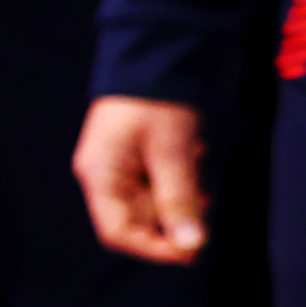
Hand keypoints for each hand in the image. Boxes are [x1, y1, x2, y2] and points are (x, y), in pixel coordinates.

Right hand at [75, 95, 208, 262]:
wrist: (151, 56)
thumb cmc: (155, 103)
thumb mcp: (172, 153)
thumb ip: (179, 199)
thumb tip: (192, 244)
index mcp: (100, 176)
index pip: (118, 233)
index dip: (154, 249)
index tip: (193, 249)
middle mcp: (101, 176)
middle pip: (136, 220)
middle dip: (174, 217)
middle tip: (205, 199)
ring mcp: (114, 166)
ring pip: (149, 202)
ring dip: (179, 195)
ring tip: (196, 164)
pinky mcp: (129, 156)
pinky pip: (152, 183)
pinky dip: (176, 178)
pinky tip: (190, 154)